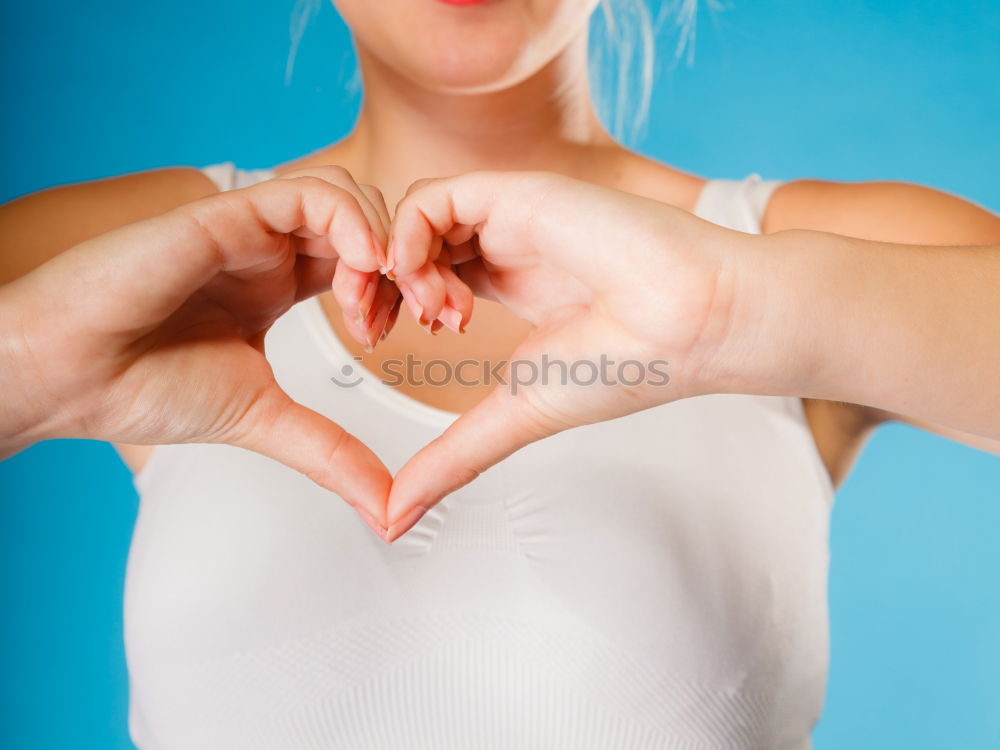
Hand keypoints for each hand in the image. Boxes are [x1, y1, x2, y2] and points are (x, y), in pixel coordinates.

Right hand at [0, 167, 406, 525]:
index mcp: (282, 286)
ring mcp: (251, 228)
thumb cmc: (143, 387)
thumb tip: (387, 508)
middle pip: (372, 225)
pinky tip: (361, 264)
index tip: (429, 331)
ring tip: (379, 304)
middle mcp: (271, 251)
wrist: (70, 376)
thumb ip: (333, 454)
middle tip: (432, 314)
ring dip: (384, 243)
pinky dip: (350, 219)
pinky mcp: (227, 213)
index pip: (371, 264)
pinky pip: (309, 191)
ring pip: (350, 197)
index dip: (410, 289)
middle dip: (416, 264)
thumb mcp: (266, 420)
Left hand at [383, 170, 751, 538]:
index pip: (422, 270)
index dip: (388, 302)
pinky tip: (429, 288)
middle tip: (375, 330)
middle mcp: (504, 243)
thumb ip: (451, 458)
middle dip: (374, 284)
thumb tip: (395, 519)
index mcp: (509, 280)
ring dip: (394, 267)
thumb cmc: (623, 366)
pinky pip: (433, 197)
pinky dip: (408, 238)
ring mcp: (510, 215)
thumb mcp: (513, 415)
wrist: (689, 327)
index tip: (381, 344)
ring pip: (411, 216)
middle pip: (406, 240)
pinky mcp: (519, 193)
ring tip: (431, 317)